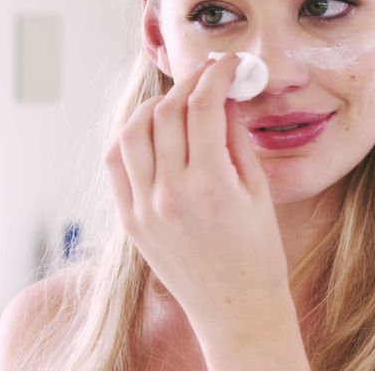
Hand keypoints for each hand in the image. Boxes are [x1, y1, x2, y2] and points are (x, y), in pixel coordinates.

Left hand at [103, 53, 294, 342]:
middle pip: (167, 112)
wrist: (235, 309)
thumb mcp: (258, 191)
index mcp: (211, 186)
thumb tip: (224, 95)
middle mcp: (170, 195)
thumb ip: (236, 138)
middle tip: (206, 75)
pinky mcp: (129, 221)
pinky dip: (130, 136)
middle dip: (188, 83)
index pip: (203, 106)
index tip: (228, 64)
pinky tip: (150, 129)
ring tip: (177, 101)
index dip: (216, 75)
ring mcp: (144, 208)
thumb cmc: (257, 253)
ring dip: (155, 106)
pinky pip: (116, 163)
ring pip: (132, 131)